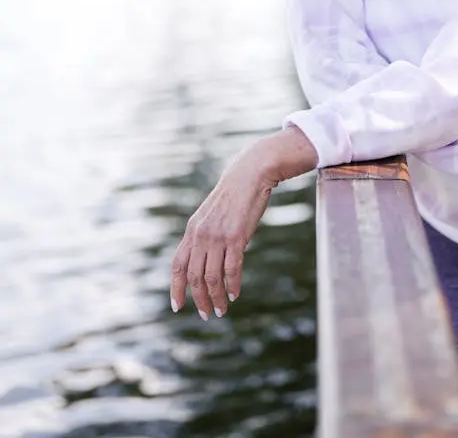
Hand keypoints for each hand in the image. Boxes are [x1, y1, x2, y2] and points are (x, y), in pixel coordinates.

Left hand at [170, 147, 277, 319]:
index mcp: (192, 230)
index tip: (177, 307)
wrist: (249, 175)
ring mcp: (217, 236)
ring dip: (216, 297)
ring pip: (212, 277)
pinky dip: (232, 285)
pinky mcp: (236, 236)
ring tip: (221, 310)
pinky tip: (235, 294)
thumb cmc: (233, 197)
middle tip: (207, 315)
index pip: (177, 265)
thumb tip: (206, 260)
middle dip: (199, 299)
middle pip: (194, 276)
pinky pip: (232, 268)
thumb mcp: (211, 216)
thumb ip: (205, 236)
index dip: (175, 288)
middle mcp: (201, 234)